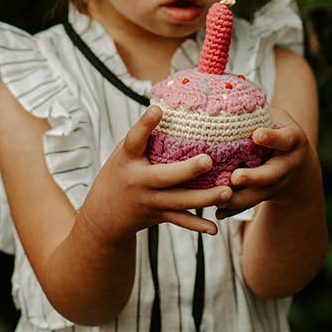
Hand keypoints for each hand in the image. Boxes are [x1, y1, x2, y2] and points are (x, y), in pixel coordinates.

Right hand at [78, 105, 233, 246]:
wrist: (104, 214)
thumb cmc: (121, 171)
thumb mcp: (124, 151)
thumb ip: (145, 134)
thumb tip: (169, 103)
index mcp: (127, 159)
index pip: (134, 140)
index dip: (144, 124)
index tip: (157, 109)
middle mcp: (139, 181)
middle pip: (165, 177)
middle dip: (187, 170)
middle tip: (208, 160)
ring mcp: (150, 201)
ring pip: (179, 202)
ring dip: (205, 199)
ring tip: (227, 191)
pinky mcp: (159, 215)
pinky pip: (181, 221)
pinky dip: (197, 226)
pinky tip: (215, 228)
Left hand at [217, 107, 317, 219]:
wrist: (300, 168)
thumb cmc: (281, 132)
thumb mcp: (278, 119)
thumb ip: (260, 113)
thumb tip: (226, 95)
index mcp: (293, 141)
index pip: (284, 139)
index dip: (272, 137)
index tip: (257, 135)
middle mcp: (287, 165)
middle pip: (271, 174)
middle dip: (253, 177)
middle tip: (236, 177)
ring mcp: (277, 184)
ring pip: (258, 194)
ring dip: (238, 199)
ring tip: (219, 200)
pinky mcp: (265, 195)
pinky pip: (249, 204)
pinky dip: (233, 210)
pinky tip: (218, 213)